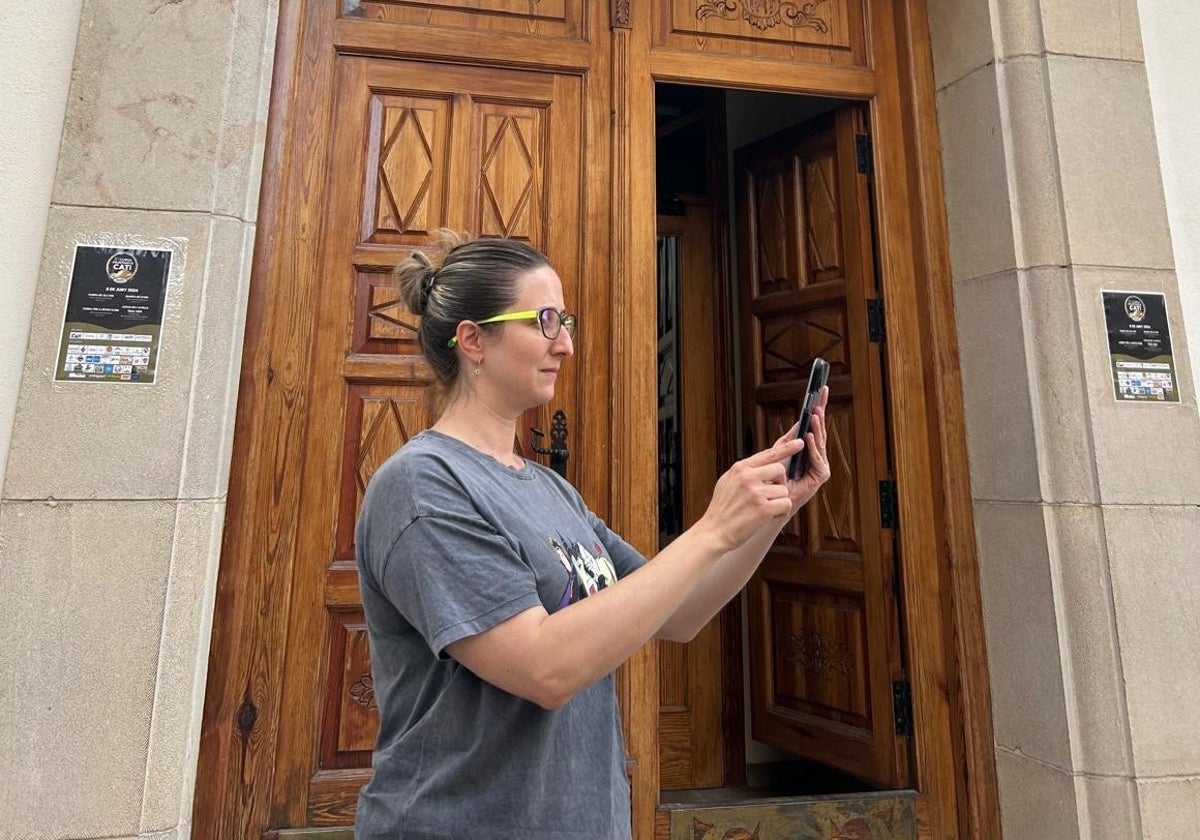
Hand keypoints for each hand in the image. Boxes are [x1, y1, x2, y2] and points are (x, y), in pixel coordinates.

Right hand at [697, 435, 804, 552]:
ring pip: (784, 490)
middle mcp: (748, 477)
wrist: (714, 531)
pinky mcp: (763, 509)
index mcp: (740, 468)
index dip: (786, 448)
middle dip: (780, 483)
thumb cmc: (721, 509)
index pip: (768, 454)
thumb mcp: (728, 482)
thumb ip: (744, 472)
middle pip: (780, 470)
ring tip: (762, 509)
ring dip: (778, 501)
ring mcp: (755, 492)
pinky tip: (769, 516)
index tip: (799, 442)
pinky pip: (785, 504)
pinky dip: (781, 511)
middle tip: (770, 494)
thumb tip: (761, 464)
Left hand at [770, 385, 832, 514]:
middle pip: (821, 429)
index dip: (819, 407)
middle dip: (821, 411)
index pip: (815, 424)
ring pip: (820, 442)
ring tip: (815, 414)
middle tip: (822, 394)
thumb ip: (790, 438)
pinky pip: (817, 459)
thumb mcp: (780, 451)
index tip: (821, 389)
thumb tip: (800, 421)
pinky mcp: (819, 476)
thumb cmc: (774, 477)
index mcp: (808, 447)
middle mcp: (816, 455)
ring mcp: (819, 465)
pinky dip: (813, 448)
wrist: (769, 499)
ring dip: (817, 428)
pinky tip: (809, 437)